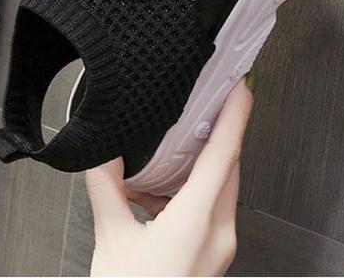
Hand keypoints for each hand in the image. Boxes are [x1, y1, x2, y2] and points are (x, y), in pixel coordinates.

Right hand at [86, 77, 253, 276]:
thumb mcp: (111, 241)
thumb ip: (106, 188)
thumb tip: (102, 153)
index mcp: (195, 224)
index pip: (222, 158)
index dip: (233, 119)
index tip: (241, 88)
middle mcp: (217, 234)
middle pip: (230, 168)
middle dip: (223, 130)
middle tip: (213, 99)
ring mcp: (217, 247)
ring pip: (222, 187)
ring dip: (206, 159)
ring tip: (182, 138)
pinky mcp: (209, 254)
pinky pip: (211, 205)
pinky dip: (193, 185)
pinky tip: (162, 186)